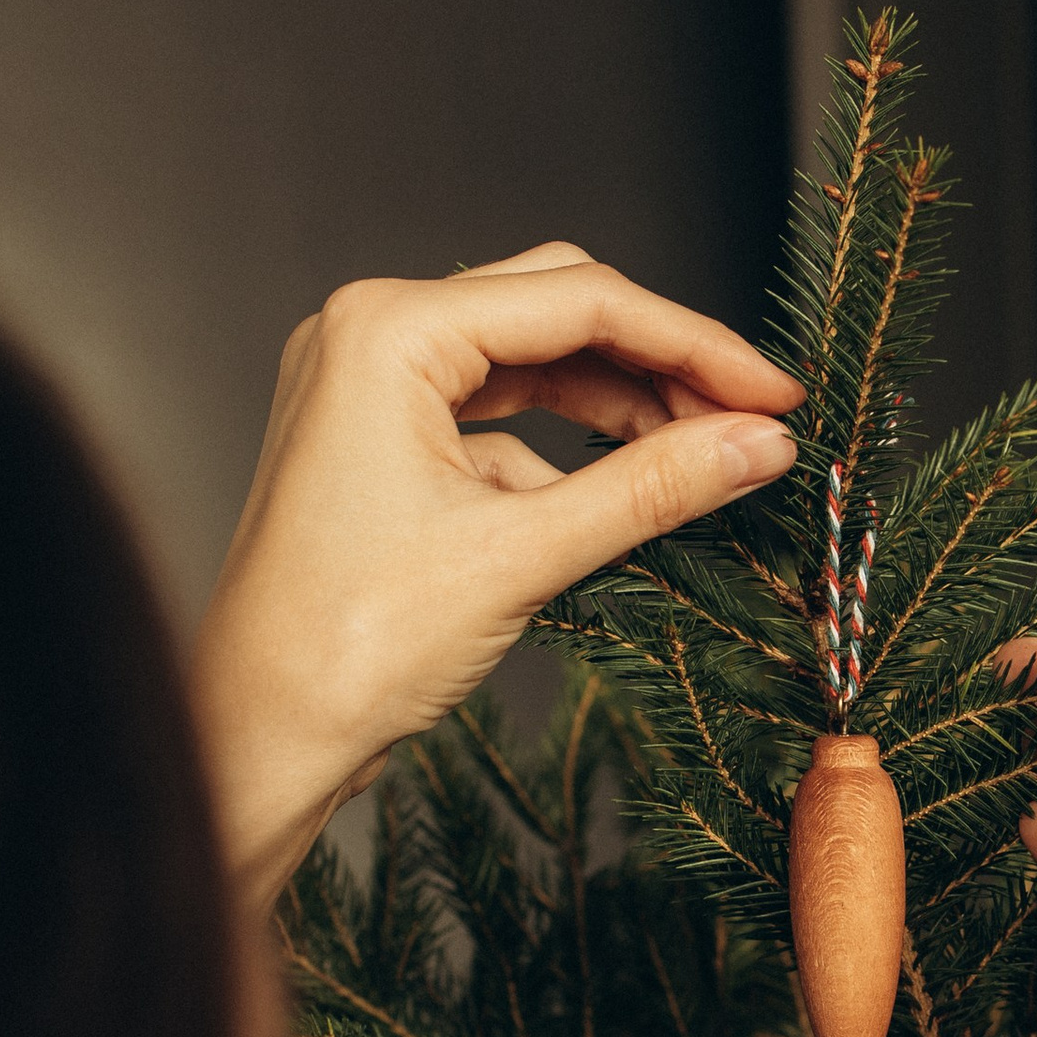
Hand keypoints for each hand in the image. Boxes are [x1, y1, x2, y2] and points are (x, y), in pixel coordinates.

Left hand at [192, 242, 799, 910]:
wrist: (260, 736)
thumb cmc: (348, 646)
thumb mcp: (524, 555)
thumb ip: (653, 486)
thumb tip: (760, 444)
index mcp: (388, 331)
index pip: (580, 300)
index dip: (695, 346)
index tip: (777, 395)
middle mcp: (368, 335)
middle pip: (557, 312)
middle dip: (660, 364)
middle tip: (751, 421)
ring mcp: (366, 386)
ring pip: (531, 362)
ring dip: (618, 405)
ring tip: (703, 455)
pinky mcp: (375, 439)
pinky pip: (496, 415)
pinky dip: (563, 448)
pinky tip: (617, 497)